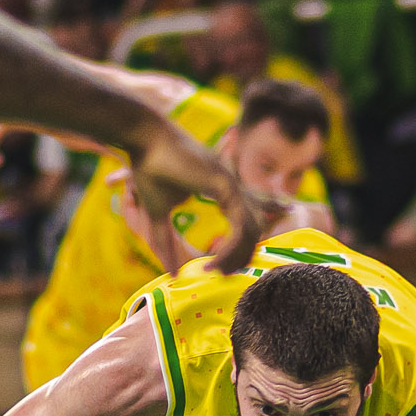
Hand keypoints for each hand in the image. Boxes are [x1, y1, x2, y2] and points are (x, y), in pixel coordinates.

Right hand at [127, 116, 276, 273]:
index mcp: (222, 185)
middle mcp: (232, 184)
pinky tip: (210, 263)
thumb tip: (171, 273)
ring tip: (214, 272)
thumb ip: (165, 241)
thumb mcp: (157, 213)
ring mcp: (231, 184)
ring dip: (235, 257)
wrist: (144, 140)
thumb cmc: (150, 170)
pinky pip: (239, 227)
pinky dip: (228, 249)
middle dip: (244, 254)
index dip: (264, 220)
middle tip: (225, 275)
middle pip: (255, 226)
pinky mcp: (225, 186)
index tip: (271, 231)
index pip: (254, 206)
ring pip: (251, 230)